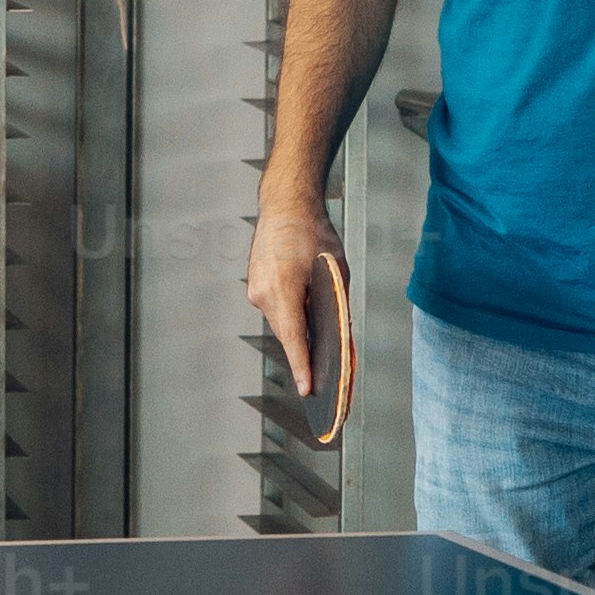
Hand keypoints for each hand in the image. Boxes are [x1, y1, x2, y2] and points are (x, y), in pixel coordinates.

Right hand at [245, 202, 342, 403]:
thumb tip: (339, 335)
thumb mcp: (336, 269)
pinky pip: (275, 309)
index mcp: (283, 289)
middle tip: (323, 379)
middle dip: (305, 353)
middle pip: (288, 334)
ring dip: (299, 331)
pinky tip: (306, 314)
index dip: (303, 366)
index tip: (307, 390)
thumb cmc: (314, 233)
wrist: (284, 203)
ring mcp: (255, 290)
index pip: (294, 338)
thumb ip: (337, 303)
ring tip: (318, 342)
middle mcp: (263, 294)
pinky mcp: (255, 285)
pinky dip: (291, 314)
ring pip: (282, 323)